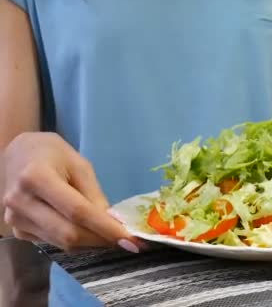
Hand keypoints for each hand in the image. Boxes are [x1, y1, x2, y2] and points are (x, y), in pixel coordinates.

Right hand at [1, 132, 142, 252]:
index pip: (77, 212)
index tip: (130, 240)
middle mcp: (21, 202)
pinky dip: (76, 241)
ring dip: (91, 243)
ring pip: (62, 243)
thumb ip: (94, 195)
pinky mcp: (17, 231)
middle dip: (101, 240)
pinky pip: (53, 242)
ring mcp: (15, 219)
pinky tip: (88, 232)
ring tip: (111, 236)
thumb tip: (114, 223)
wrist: (16, 154)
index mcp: (36, 178)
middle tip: (127, 243)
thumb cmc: (52, 154)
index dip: (105, 228)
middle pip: (68, 233)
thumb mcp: (79, 165)